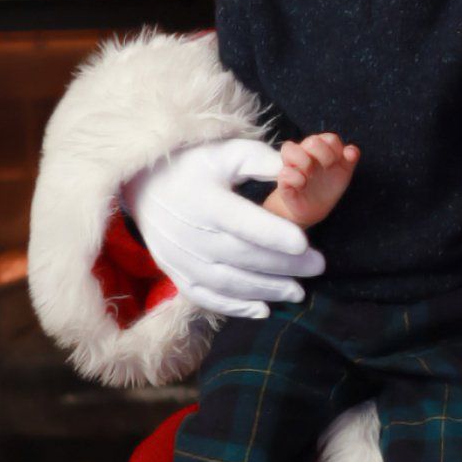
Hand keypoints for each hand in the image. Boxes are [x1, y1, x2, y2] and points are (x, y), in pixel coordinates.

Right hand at [123, 138, 325, 322]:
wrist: (143, 185)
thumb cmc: (194, 165)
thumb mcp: (225, 152)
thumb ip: (260, 160)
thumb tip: (294, 171)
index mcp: (203, 199)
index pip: (241, 221)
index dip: (272, 234)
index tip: (304, 243)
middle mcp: (189, 232)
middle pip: (241, 255)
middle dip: (283, 265)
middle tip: (318, 267)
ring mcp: (179, 257)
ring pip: (227, 282)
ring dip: (266, 290)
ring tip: (298, 292)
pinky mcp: (175, 273)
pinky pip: (206, 297)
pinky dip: (235, 308)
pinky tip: (264, 310)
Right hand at [267, 132, 358, 229]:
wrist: (313, 209)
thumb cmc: (327, 186)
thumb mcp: (344, 172)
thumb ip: (350, 159)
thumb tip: (351, 151)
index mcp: (320, 148)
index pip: (329, 138)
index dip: (337, 150)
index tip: (338, 164)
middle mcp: (304, 152)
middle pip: (312, 141)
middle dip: (324, 155)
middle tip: (327, 169)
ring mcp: (291, 165)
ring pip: (289, 148)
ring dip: (305, 162)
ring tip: (310, 175)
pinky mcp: (283, 180)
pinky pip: (285, 173)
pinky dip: (297, 179)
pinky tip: (302, 185)